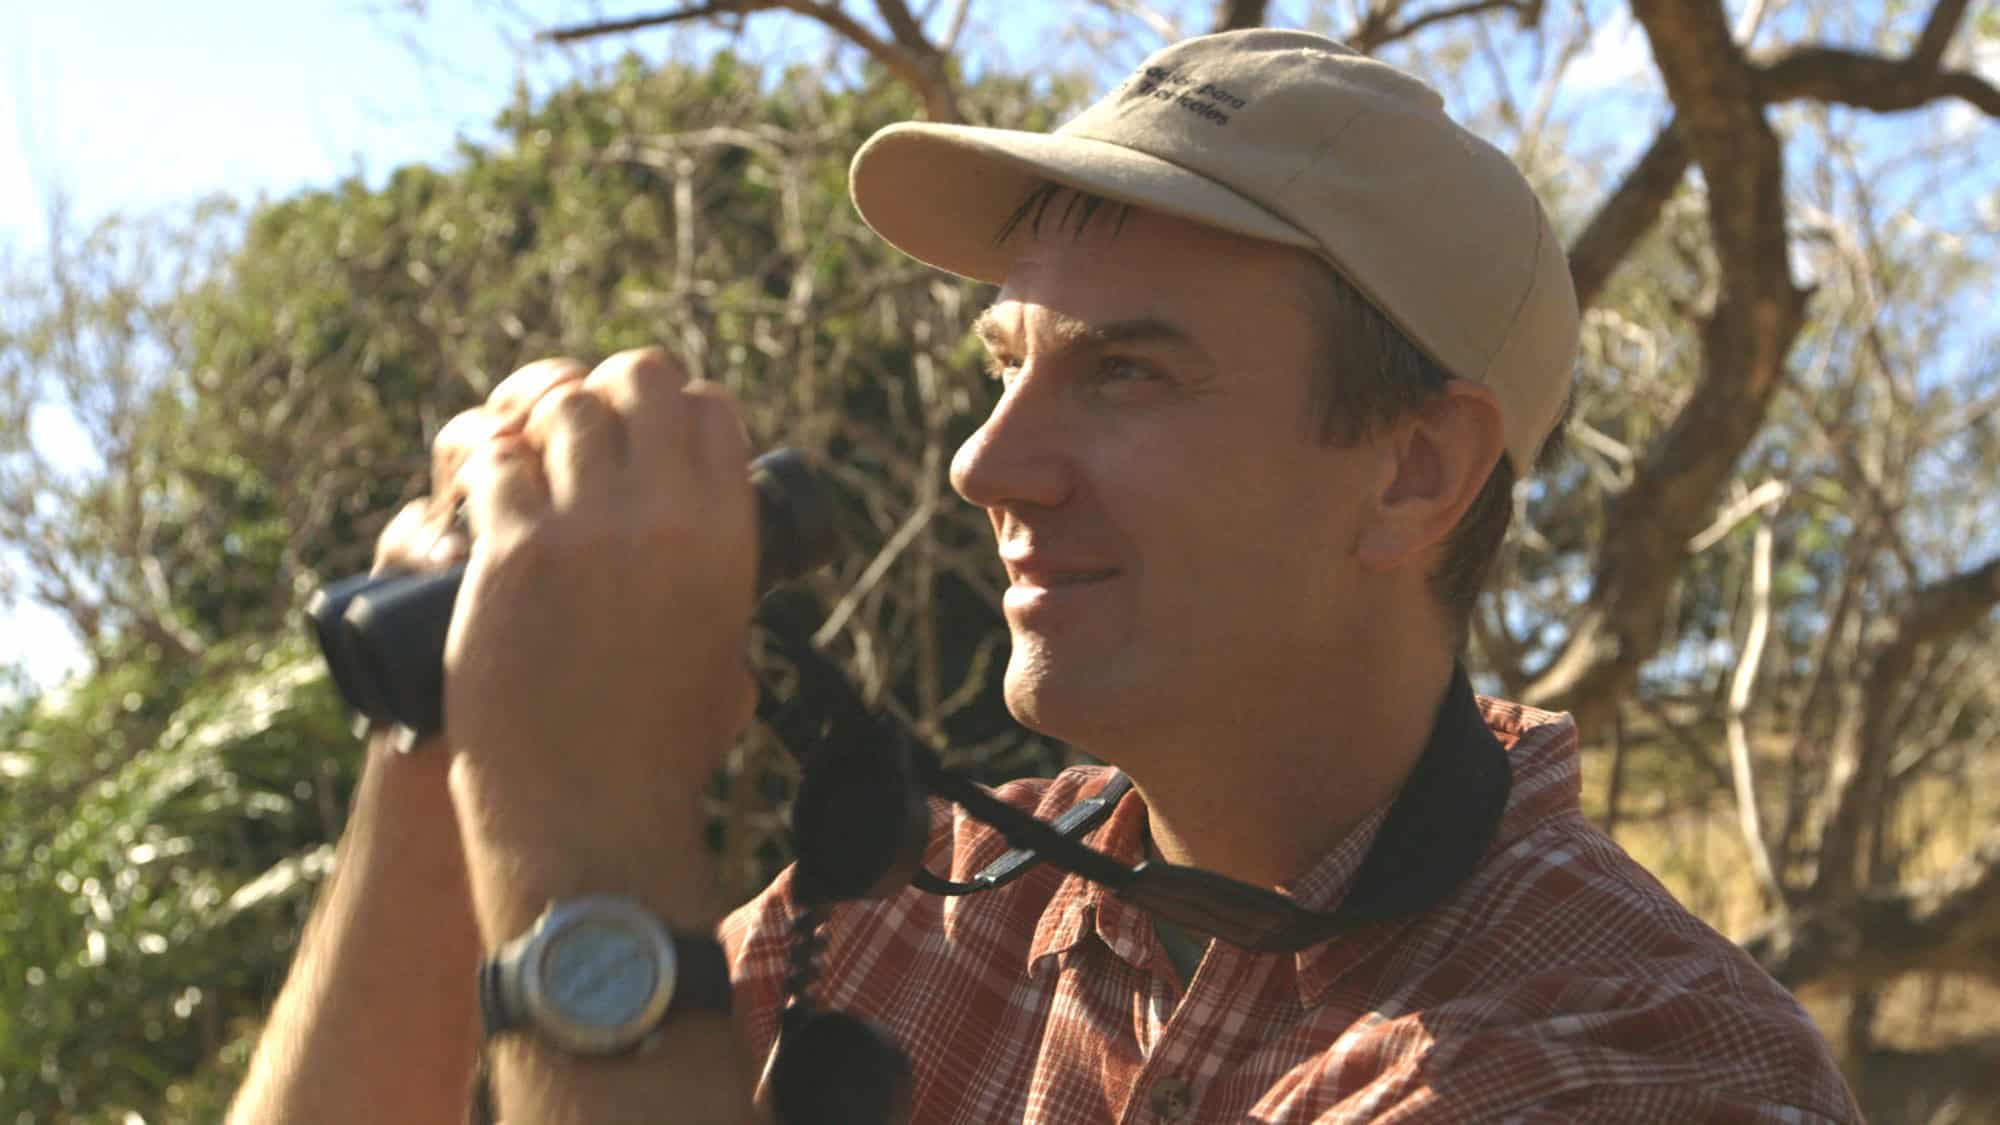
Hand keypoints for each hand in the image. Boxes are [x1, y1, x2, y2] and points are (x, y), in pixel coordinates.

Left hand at [439, 348, 757, 935]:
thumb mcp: (726, 651)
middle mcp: (666, 516)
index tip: (648, 441)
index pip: (710, 408)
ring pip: (561, 405)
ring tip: (534, 469)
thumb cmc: (661, 751)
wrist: (592, 818)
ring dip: (543, 427)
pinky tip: (488, 500)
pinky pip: (494, 464)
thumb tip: (704, 547)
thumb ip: (722, 584)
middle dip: (610, 395)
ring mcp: (586, 530)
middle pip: (640, 377)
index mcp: (730, 535)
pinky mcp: (511, 556)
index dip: (676, 411)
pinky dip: (488, 472)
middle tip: (585, 440)